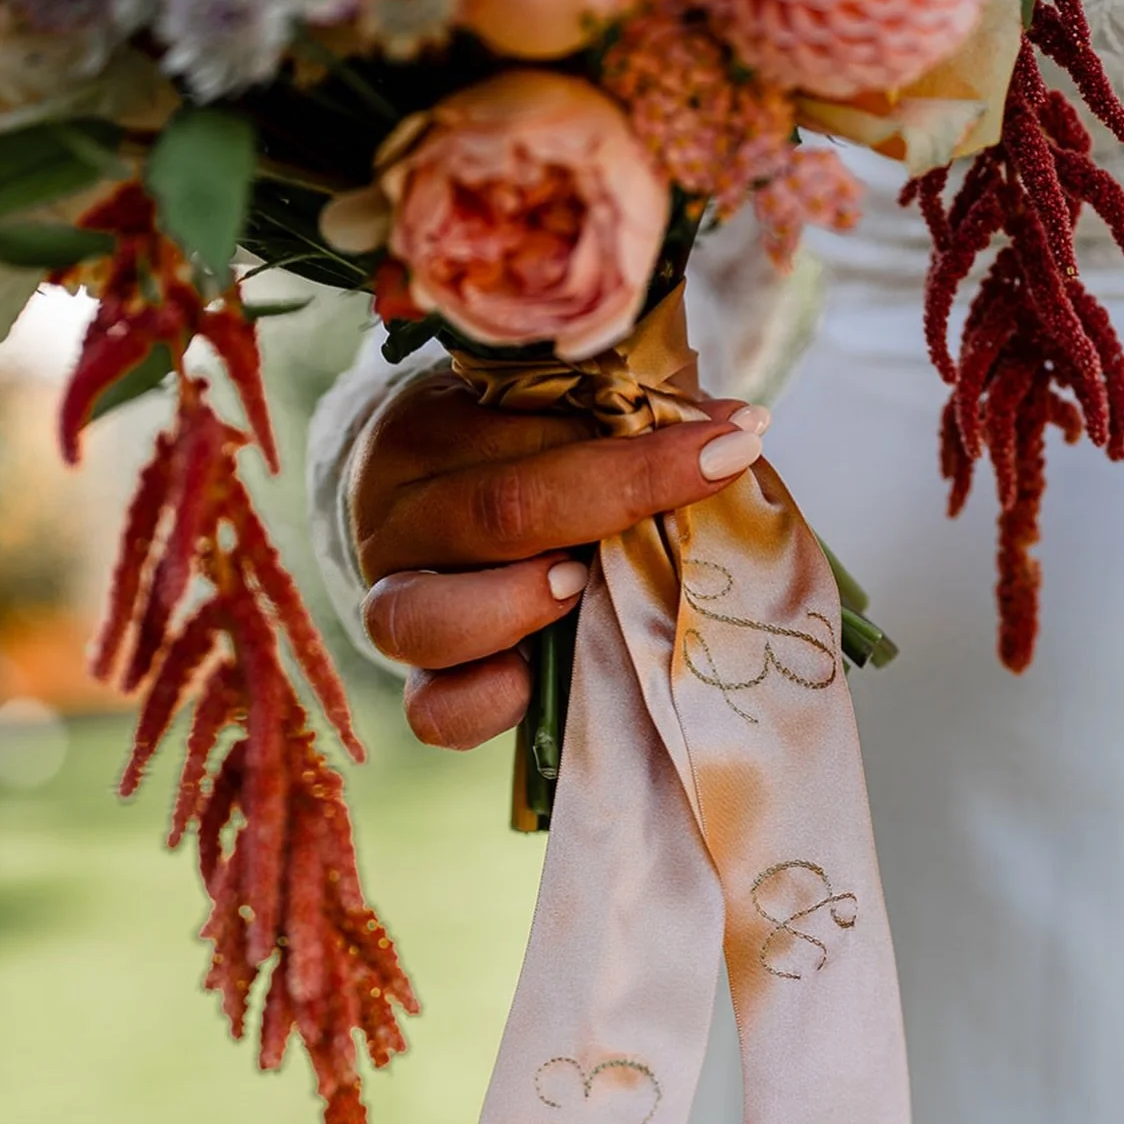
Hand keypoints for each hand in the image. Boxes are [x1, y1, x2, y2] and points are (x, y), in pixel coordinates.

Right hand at [352, 369, 769, 750]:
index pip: (531, 426)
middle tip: (697, 491)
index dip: (642, 440)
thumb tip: (734, 431)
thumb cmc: (501, 453)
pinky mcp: (414, 683)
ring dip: (523, 605)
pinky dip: (490, 703)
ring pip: (427, 618)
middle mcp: (395, 519)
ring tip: (579, 586)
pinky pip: (435, 710)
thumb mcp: (544, 412)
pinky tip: (535, 679)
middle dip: (614, 500)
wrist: (402, 505)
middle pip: (497, 513)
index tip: (732, 439)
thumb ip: (620, 415)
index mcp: (423, 432)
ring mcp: (389, 605)